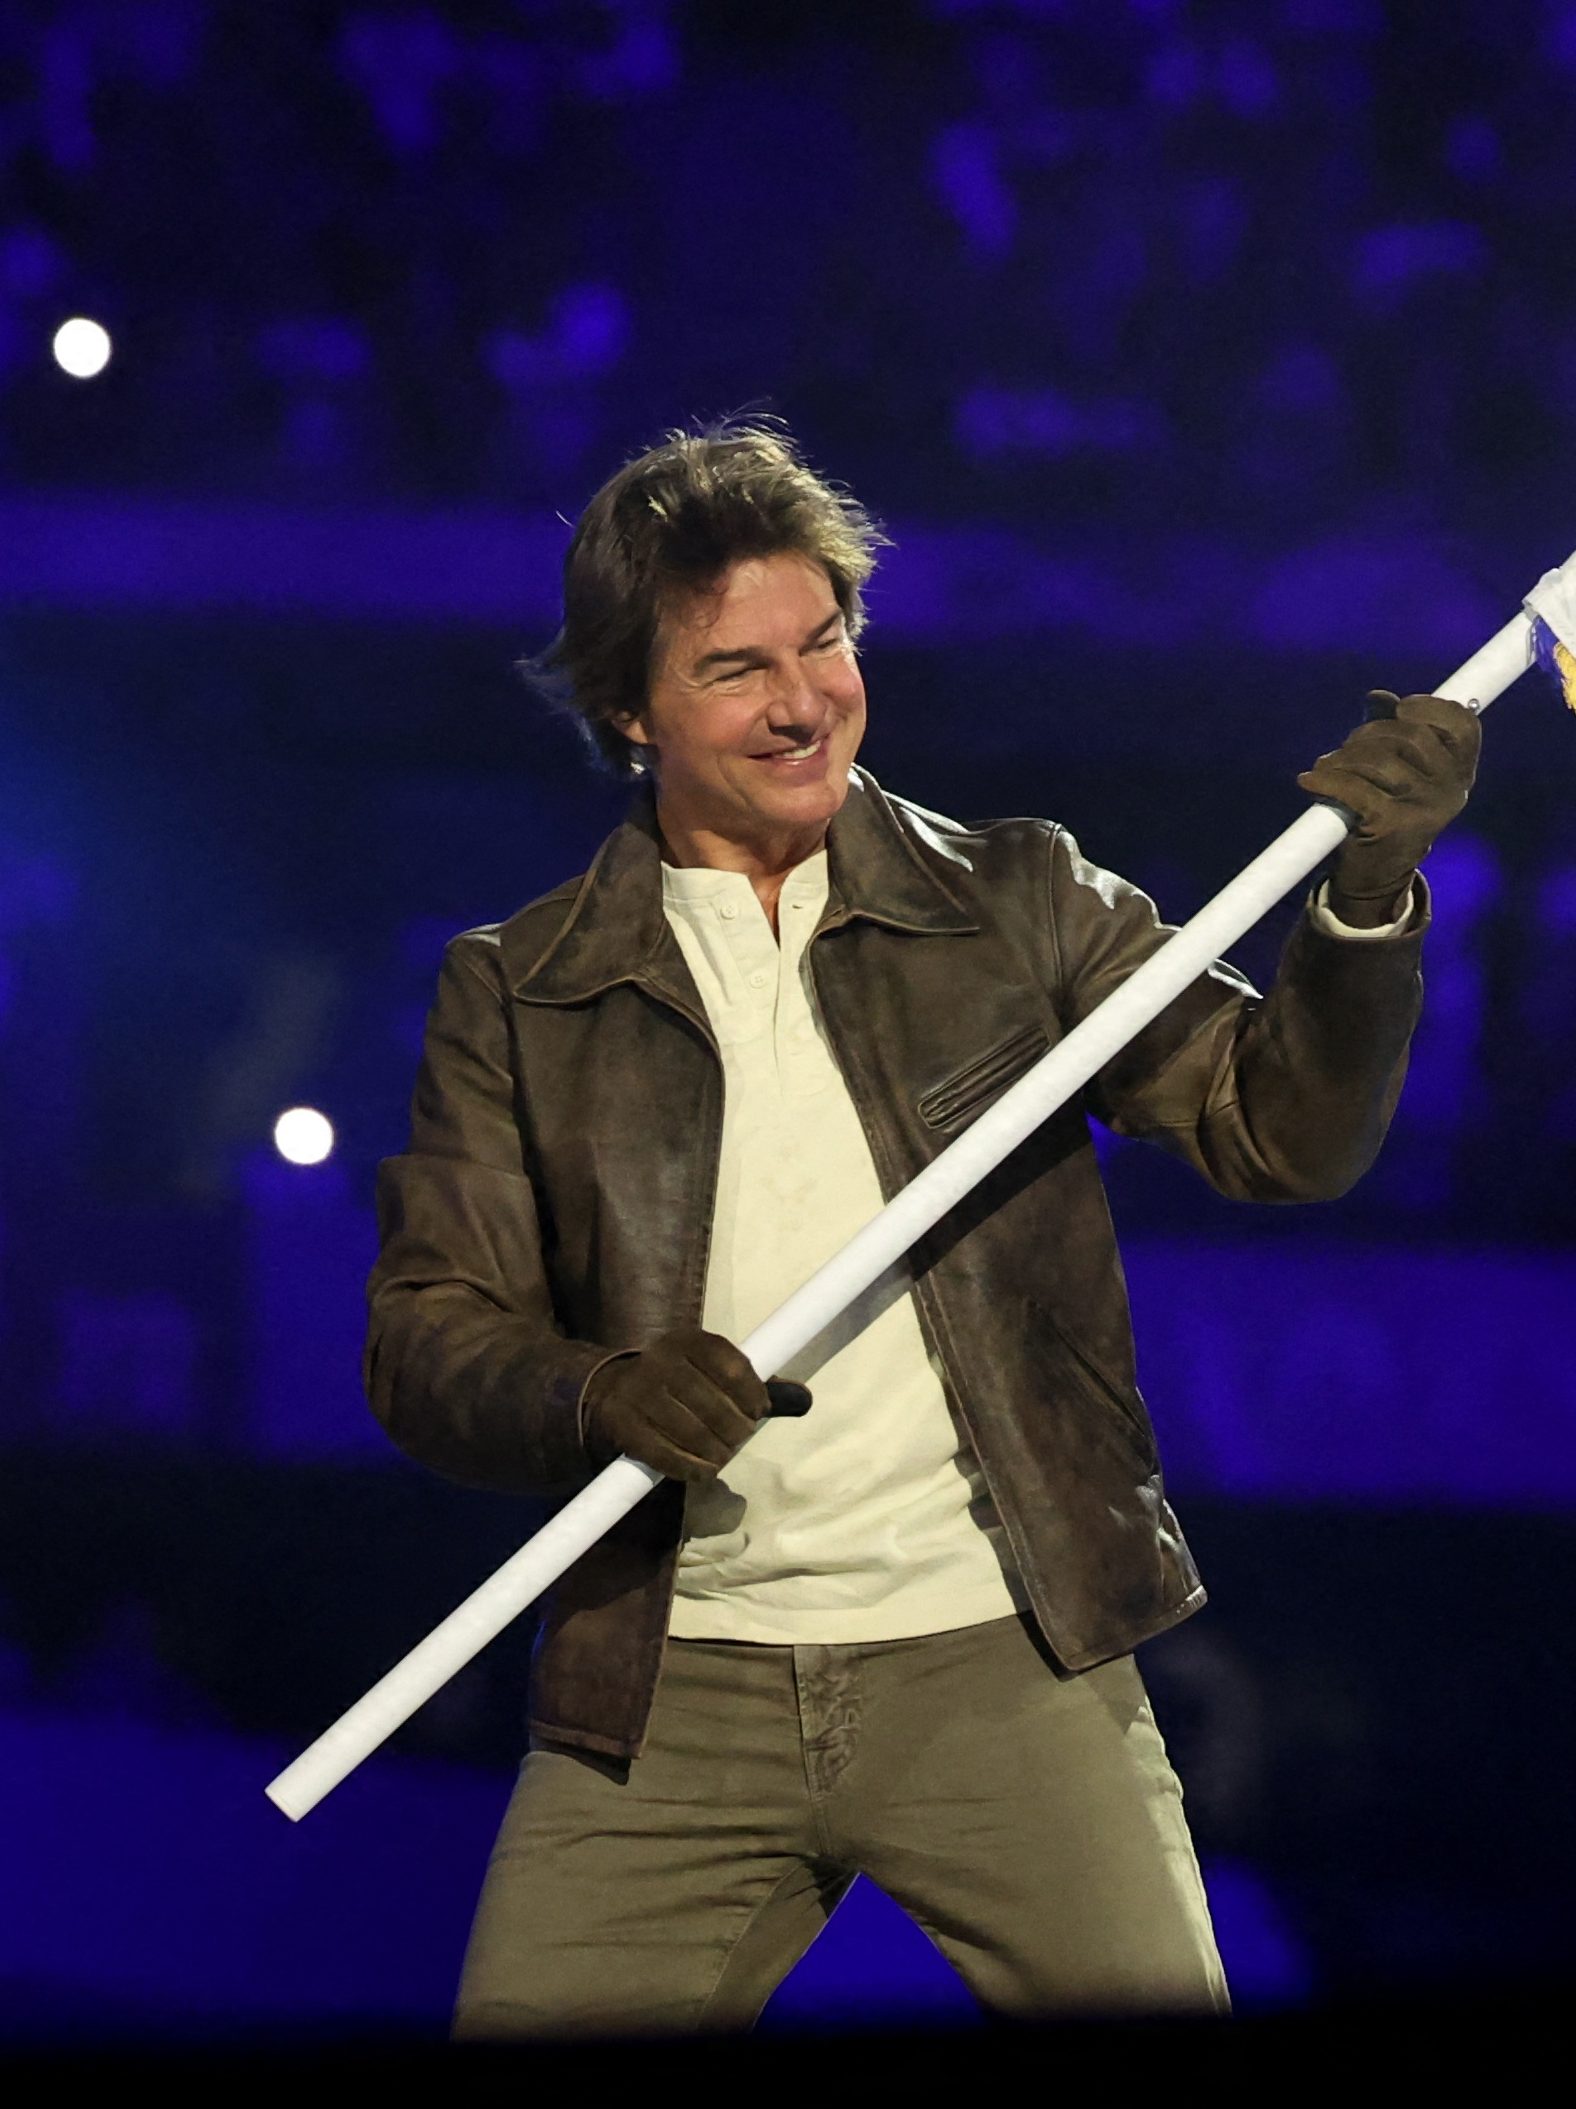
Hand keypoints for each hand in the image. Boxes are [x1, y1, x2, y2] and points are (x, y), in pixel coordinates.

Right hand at [580, 1325, 811, 1481]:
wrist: (611, 1390)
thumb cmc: (678, 1383)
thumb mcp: (714, 1373)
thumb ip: (758, 1387)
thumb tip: (806, 1400)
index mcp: (688, 1340)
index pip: (733, 1367)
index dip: (754, 1396)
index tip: (758, 1413)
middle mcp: (660, 1359)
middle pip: (713, 1404)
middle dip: (734, 1430)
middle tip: (738, 1440)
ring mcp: (637, 1392)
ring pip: (690, 1432)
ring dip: (715, 1453)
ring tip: (722, 1457)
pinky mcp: (622, 1424)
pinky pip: (664, 1454)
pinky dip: (690, 1468)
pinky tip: (703, 1472)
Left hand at [1297, 691, 1480, 925]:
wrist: (1377, 877)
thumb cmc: (1387, 812)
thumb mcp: (1400, 771)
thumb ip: (1393, 729)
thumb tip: (1378, 696)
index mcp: (1461, 773)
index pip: (1462, 724)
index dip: (1429, 707)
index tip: (1398, 708)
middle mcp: (1451, 790)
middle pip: (1410, 735)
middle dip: (1369, 732)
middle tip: (1346, 747)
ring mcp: (1424, 809)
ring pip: (1379, 759)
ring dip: (1343, 757)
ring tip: (1325, 767)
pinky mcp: (1392, 825)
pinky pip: (1353, 788)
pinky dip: (1325, 780)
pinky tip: (1309, 781)